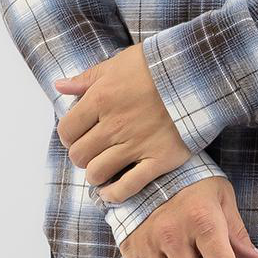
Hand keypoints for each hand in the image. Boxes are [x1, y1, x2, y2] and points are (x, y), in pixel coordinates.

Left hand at [52, 45, 194, 200]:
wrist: (198, 73)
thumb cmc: (156, 66)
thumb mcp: (117, 63)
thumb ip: (86, 78)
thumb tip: (59, 86)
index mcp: (101, 99)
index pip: (66, 130)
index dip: (68, 136)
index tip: (78, 135)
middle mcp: (115, 125)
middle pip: (79, 155)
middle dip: (82, 155)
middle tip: (93, 151)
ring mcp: (137, 144)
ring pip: (97, 173)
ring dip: (96, 174)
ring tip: (103, 168)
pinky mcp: (159, 159)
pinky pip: (129, 187)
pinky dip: (115, 194)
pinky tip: (112, 192)